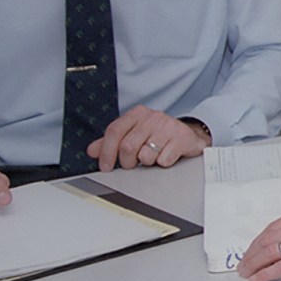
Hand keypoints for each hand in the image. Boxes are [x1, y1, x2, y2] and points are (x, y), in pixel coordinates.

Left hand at [88, 107, 204, 171]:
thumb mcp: (133, 134)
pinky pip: (164, 160)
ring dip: (147, 162)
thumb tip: (92, 150)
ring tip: (152, 157)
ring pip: (146, 155)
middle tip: (132, 164)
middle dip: (127, 162)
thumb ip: (111, 142)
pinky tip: (166, 156)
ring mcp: (168, 126)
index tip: (105, 166)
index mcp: (137, 113)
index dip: (106, 151)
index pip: (114, 130)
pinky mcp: (182, 138)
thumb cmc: (157, 135)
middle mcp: (152, 117)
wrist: (188, 135)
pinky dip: (162, 163)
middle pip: (128, 146)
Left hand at [239, 205, 280, 280]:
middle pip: (268, 239)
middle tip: (243, 263)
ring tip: (247, 273)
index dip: (258, 240)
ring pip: (271, 252)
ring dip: (255, 264)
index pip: (274, 227)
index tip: (252, 249)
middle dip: (251, 253)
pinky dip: (267, 274)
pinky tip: (259, 278)